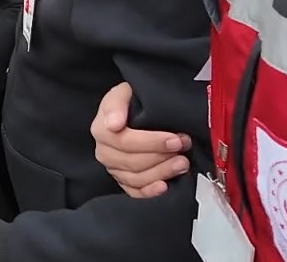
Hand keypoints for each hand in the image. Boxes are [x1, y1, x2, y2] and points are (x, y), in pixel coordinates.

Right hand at [90, 82, 192, 197]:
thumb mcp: (123, 93)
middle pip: (133, 162)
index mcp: (101, 130)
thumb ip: (116, 104)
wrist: (132, 111)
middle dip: (162, 156)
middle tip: (184, 147)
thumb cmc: (129, 101)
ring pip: (137, 178)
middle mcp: (104, 152)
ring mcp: (114, 168)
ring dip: (162, 172)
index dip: (152, 143)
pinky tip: (164, 186)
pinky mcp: (123, 181)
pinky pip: (134, 192)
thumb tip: (113, 124)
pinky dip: (150, 192)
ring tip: (183, 163)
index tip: (175, 140)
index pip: (125, 141)